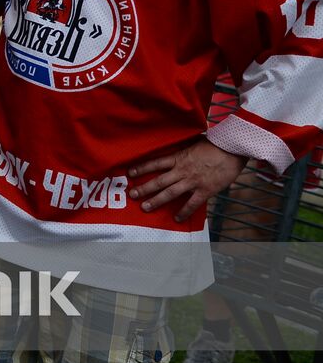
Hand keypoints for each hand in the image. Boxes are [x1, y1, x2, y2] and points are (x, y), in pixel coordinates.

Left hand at [127, 138, 247, 222]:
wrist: (232, 150)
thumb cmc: (215, 144)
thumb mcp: (194, 143)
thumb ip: (184, 150)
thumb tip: (177, 149)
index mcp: (179, 158)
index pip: (156, 163)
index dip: (142, 168)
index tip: (130, 173)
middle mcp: (182, 170)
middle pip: (159, 181)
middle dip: (144, 188)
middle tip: (132, 194)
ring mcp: (192, 181)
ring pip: (170, 193)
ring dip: (156, 201)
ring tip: (145, 207)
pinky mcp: (205, 190)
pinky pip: (192, 204)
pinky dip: (183, 212)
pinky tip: (176, 219)